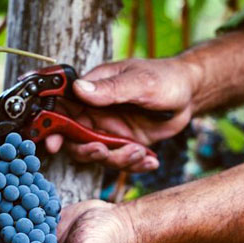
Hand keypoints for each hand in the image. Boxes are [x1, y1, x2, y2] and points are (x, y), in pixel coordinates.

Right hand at [44, 58, 198, 171]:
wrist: (189, 93)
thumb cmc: (165, 78)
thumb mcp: (139, 82)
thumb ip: (110, 88)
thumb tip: (79, 89)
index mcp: (93, 91)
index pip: (63, 109)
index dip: (54, 128)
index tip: (54, 143)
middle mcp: (97, 113)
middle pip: (76, 139)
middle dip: (88, 151)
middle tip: (103, 150)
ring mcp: (111, 130)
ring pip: (100, 155)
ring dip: (118, 159)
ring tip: (139, 151)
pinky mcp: (126, 143)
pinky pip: (122, 161)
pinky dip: (135, 165)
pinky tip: (150, 161)